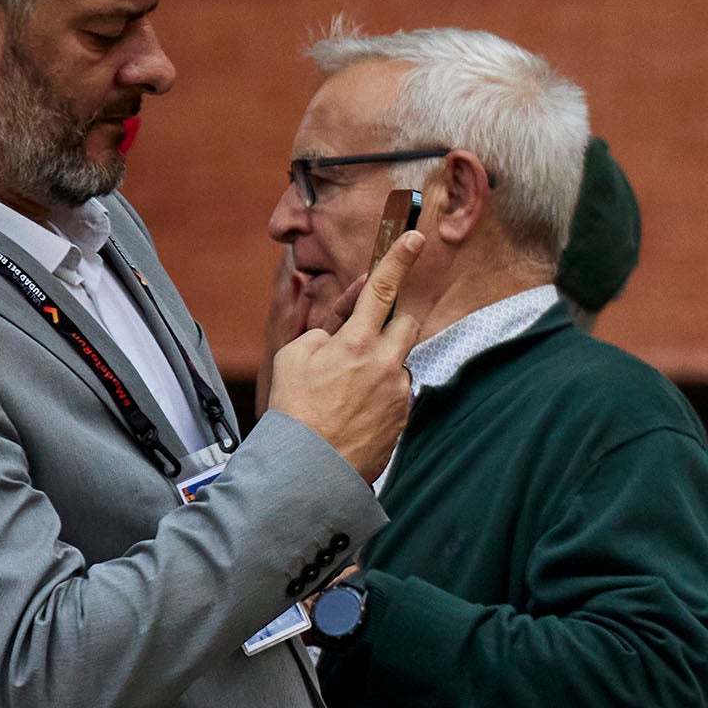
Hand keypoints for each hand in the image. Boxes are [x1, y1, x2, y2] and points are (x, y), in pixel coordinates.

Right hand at [267, 229, 427, 481]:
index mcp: (357, 343)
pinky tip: (353, 413)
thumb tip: (342, 334)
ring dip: (377, 366)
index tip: (416, 238)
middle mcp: (387, 364)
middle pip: (405, 323)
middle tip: (365, 335)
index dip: (399, 260)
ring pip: (397, 361)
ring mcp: (400, 392)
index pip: (383, 290)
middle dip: (390, 321)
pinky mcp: (405, 416)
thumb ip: (322, 333)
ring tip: (343, 395)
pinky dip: (378, 394)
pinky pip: (396, 392)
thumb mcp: (292, 358)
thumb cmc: (295, 411)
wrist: (310, 469)